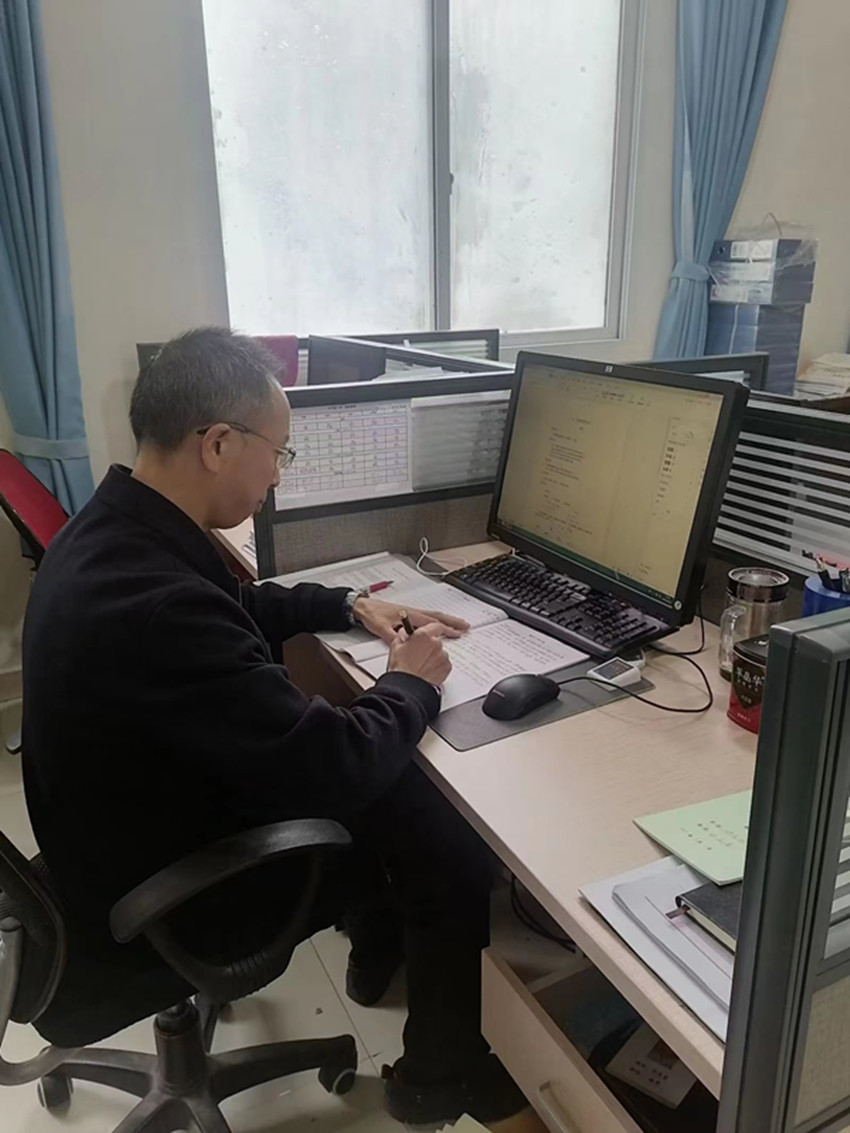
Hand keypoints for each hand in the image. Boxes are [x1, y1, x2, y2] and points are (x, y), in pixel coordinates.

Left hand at [352, 596, 468, 645]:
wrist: (363, 607)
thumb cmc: (373, 615)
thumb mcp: (382, 629)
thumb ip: (394, 637)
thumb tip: (405, 645)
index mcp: (410, 615)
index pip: (432, 622)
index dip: (446, 628)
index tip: (458, 633)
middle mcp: (413, 612)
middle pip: (438, 616)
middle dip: (453, 621)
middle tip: (466, 626)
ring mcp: (411, 613)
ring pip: (434, 616)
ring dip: (447, 620)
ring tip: (458, 624)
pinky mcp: (408, 614)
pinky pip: (427, 617)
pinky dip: (437, 620)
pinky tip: (439, 624)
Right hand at [387, 622, 452, 685]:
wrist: (407, 687)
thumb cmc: (400, 668)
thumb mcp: (396, 645)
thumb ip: (404, 634)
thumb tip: (406, 631)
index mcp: (424, 635)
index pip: (435, 626)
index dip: (433, 629)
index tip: (434, 630)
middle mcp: (436, 643)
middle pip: (436, 641)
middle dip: (430, 646)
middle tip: (420, 654)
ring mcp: (443, 655)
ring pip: (440, 653)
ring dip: (434, 657)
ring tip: (422, 666)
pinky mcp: (447, 667)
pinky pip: (444, 664)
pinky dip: (438, 666)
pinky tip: (427, 671)